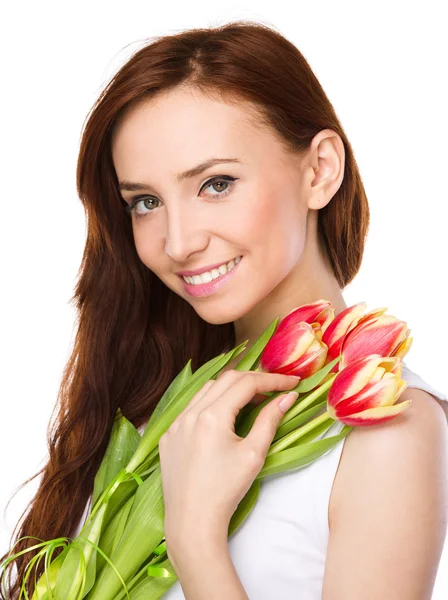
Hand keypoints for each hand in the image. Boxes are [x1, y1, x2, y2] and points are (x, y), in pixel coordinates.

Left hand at [159, 369, 299, 550]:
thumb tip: (287, 397)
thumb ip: (270, 420)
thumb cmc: (226, 491)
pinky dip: (211, 404)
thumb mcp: (253, 454)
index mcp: (212, 416)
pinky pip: (191, 408)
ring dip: (230, 389)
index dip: (272, 379)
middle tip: (274, 389)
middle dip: (253, 380)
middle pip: (226, 380)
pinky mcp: (169, 436)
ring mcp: (175, 424)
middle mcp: (190, 414)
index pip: (246, 383)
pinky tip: (223, 418)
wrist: (192, 522)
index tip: (291, 382)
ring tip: (252, 401)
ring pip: (206, 390)